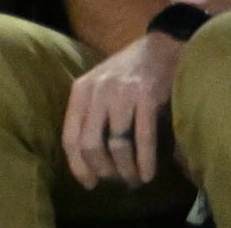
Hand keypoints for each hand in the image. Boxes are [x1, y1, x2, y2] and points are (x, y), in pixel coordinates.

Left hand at [61, 29, 183, 188]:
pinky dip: (145, 161)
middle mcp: (97, 92)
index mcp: (80, 91)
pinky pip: (143, 138)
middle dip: (103, 170)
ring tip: (135, 180)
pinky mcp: (147, 97)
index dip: (78, 165)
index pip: (70, 136)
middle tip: (116, 182)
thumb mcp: (100, 87)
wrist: (160, 47)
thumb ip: (91, 115)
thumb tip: (89, 159)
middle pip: (91, 145)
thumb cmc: (128, 72)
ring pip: (116, 145)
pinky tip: (149, 174)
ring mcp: (121, 94)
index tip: (88, 184)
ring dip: (126, 169)